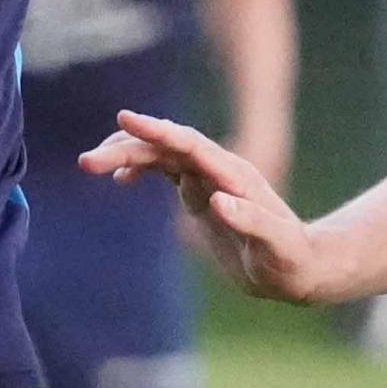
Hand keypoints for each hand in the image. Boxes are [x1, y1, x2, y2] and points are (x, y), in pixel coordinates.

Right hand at [83, 111, 340, 301]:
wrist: (299, 267)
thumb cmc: (290, 259)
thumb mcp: (274, 244)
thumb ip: (250, 220)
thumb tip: (218, 199)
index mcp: (233, 175)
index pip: (189, 144)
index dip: (157, 131)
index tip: (124, 120)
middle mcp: (218, 170)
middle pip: (166, 147)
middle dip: (127, 148)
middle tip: (86, 162)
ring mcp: (208, 179)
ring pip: (161, 155)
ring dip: (127, 155)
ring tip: (89, 164)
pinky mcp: (201, 195)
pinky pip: (165, 171)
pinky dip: (141, 169)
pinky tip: (121, 179)